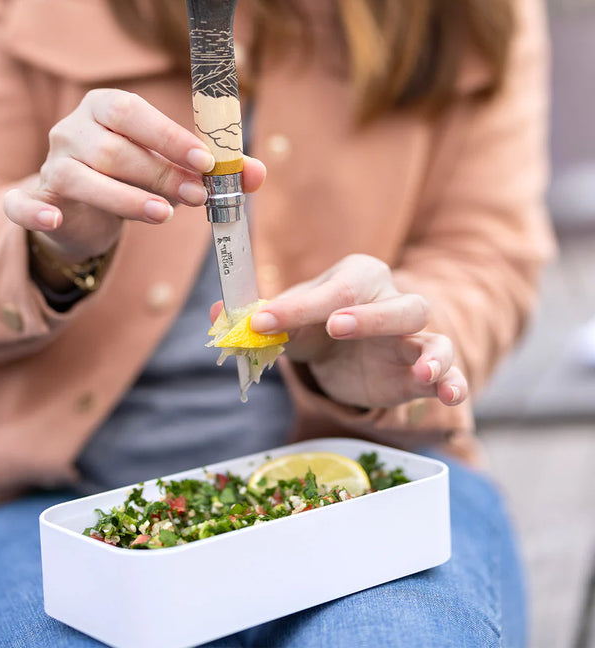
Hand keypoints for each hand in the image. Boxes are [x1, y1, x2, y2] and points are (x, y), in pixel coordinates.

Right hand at [4, 89, 265, 264]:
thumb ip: (211, 169)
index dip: (169, 137)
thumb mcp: (172, 169)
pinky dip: (35, 212)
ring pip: (79, 177)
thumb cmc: (132, 178)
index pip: (134, 114)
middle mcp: (71, 130)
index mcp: (104, 108)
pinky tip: (57, 221)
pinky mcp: (32, 198)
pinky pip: (20, 204)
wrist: (82, 208)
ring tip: (165, 215)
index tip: (206, 161)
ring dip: (125, 198)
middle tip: (199, 197)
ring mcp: (48, 165)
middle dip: (161, 175)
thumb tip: (257, 174)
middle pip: (113, 150)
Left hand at [245, 255, 467, 408]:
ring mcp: (412, 336)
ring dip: (430, 352)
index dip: (297, 306)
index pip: (335, 289)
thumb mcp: (286, 320)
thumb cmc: (314, 326)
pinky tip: (448, 394)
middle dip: (369, 317)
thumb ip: (258, 316)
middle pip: (397, 304)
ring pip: (431, 334)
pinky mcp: (420, 370)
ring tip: (422, 371)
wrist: (340, 353)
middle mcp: (391, 299)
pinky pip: (448, 371)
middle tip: (335, 327)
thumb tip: (218, 313)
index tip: (261, 323)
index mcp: (356, 277)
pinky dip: (452, 381)